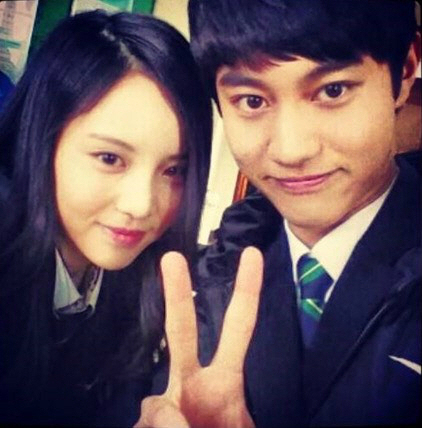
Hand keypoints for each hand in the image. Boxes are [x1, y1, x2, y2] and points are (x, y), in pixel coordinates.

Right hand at [134, 247, 263, 427]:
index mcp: (225, 381)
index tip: (252, 254)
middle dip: (177, 294)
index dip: (247, 290)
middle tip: (172, 259)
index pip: (239, 327)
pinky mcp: (146, 419)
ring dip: (166, 427)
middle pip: (182, 331)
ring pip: (154, 406)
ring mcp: (165, 403)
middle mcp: (191, 383)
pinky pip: (146, 422)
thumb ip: (190, 414)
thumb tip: (164, 408)